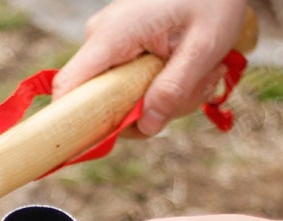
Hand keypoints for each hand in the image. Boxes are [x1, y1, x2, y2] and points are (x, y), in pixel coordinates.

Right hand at [52, 0, 249, 134]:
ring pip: (121, 98)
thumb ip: (173, 90)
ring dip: (162, 100)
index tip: (97, 144)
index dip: (73, 122)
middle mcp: (101, 39)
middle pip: (102, 103)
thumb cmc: (214, 0)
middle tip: (192, 94)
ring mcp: (110, 44)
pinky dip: (162, 88)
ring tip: (202, 76)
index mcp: (111, 36)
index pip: (68, 87)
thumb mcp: (203, 47)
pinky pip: (131, 85)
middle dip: (146, 112)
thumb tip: (146, 127)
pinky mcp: (122, 48)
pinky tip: (190, 72)